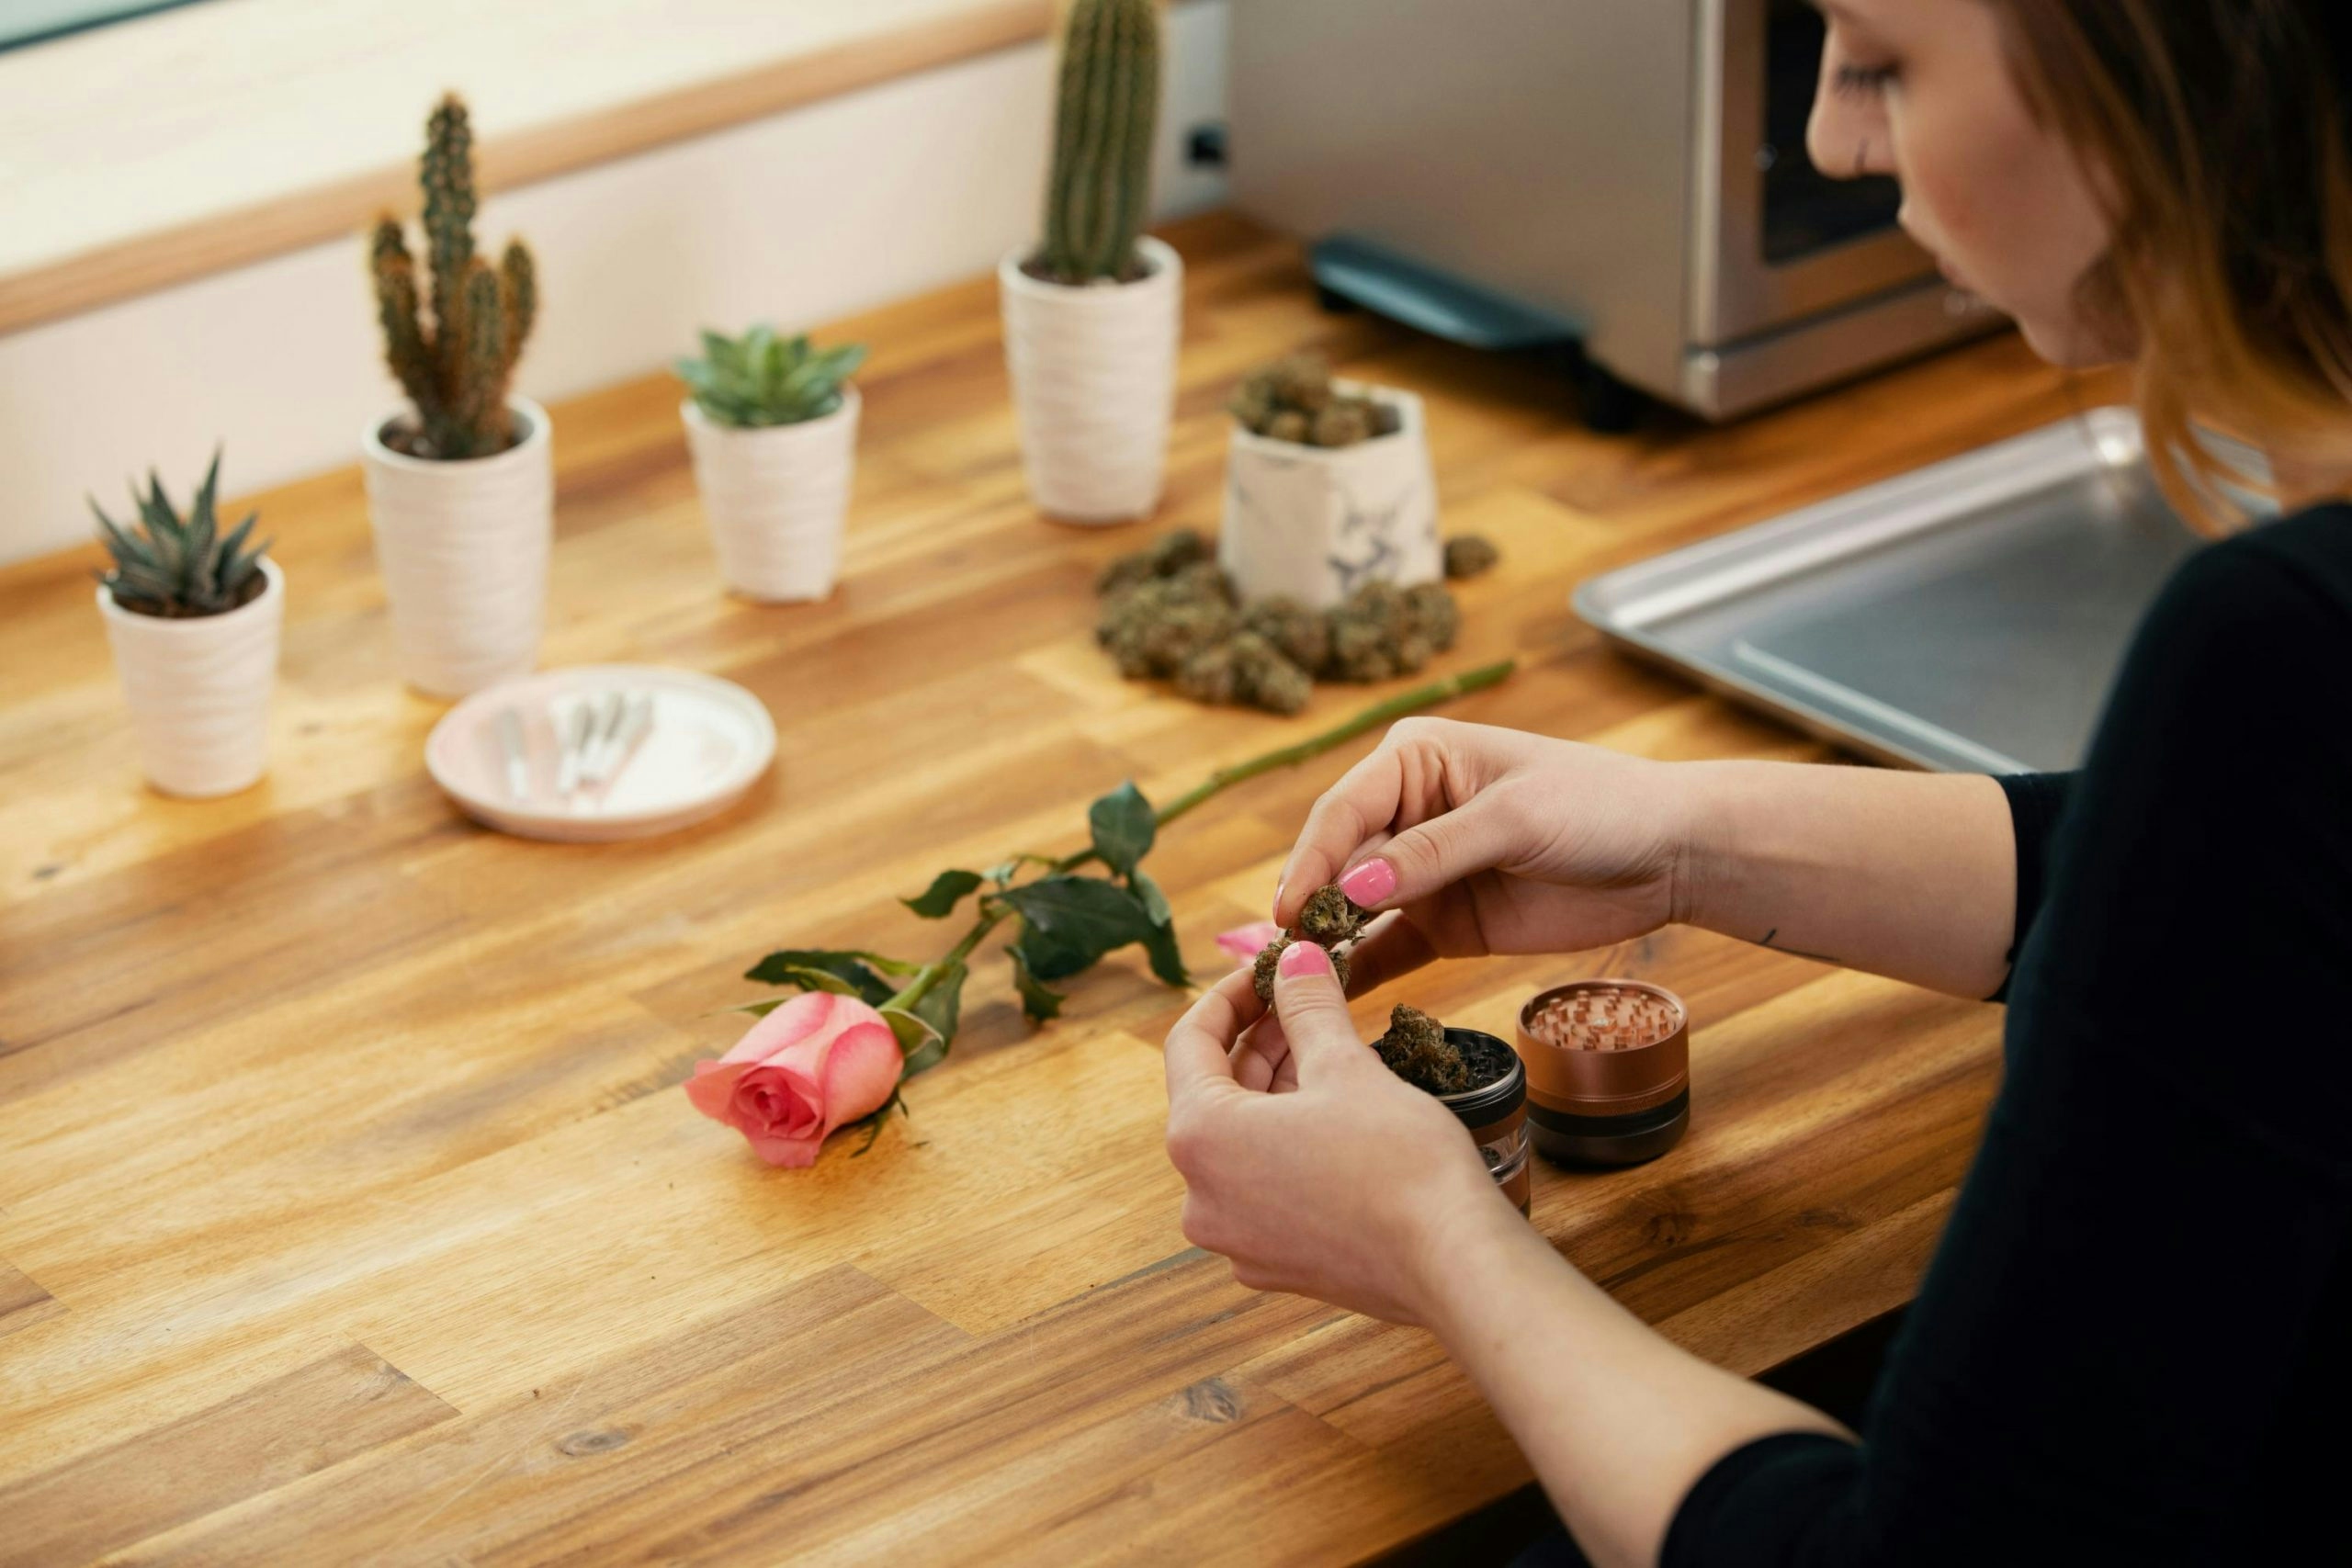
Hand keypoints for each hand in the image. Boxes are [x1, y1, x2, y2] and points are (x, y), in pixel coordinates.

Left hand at [1163, 941, 1516, 1325]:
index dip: (1230, 995)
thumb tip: (1294, 957)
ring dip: (1277, 1089)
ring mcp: (1237, 1238)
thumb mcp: (1346, 1066)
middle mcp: (1202, 1196)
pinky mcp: (1276, 1263)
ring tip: (1327, 1048)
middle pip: (1215, 1094)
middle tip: (1305, 999)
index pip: (1190, 1043)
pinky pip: (1265, 1187)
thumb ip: (1308, 1005)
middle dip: (1261, 1041)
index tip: (1266, 969)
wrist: (1455, 1263)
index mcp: (1201, 1139)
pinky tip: (1336, 1113)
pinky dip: (1289, 1143)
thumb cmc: (1398, 1163)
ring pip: (1243, 1142)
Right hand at [1273, 716, 1696, 975]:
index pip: (1344, 809)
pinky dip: (1363, 973)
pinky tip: (1333, 1000)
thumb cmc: (1599, 806)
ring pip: (1354, 909)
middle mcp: (1407, 811)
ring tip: (1300, 983)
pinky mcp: (1445, 922)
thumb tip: (1350, 889)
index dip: (1312, 859)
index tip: (1291, 909)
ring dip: (1328, 943)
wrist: (1670, 855)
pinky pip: (1390, 950)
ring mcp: (1423, 871)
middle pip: (1338, 861)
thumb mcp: (1514, 820)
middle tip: (1286, 957)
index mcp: (1414, 759)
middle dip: (1311, 906)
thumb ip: (1431, 854)